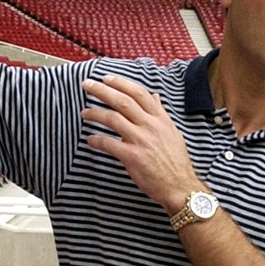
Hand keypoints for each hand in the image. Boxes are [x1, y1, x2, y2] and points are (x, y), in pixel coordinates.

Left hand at [80, 74, 203, 213]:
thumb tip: (155, 96)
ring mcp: (141, 140)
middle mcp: (151, 126)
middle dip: (102, 90)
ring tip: (84, 113)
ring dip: (95, 113)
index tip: (106, 78)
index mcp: (160, 119)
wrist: (180, 186)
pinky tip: (90, 139)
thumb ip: (160, 113)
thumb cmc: (175, 161)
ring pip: (113, 119)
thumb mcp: (172, 132)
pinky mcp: (132, 157)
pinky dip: (96, 140)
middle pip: (122, 101)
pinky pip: (109, 144)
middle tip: (87, 85)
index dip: (121, 83)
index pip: (139, 93)